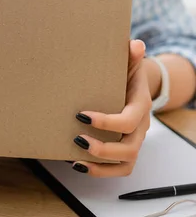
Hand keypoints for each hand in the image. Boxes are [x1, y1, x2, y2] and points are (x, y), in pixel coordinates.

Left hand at [71, 39, 151, 176]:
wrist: (134, 86)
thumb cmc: (126, 74)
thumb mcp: (128, 63)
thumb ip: (130, 56)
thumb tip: (135, 45)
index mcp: (140, 106)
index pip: (128, 120)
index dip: (106, 121)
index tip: (81, 115)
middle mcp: (140, 128)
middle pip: (129, 148)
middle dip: (103, 148)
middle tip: (78, 139)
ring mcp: (134, 141)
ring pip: (126, 163)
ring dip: (101, 165)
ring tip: (76, 158)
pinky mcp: (125, 151)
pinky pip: (120, 169)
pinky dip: (100, 171)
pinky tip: (78, 164)